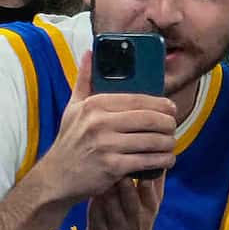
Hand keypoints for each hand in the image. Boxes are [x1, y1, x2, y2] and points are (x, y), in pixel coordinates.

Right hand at [40, 60, 176, 203]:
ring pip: (156, 141)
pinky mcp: (113, 167)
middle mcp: (100, 123)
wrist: (56, 176)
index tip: (171, 109)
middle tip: (172, 129)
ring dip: (170, 144)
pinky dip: (164, 161)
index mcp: (95, 105)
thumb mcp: (73, 108)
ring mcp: (107, 146)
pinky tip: (165, 160)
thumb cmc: (70, 140)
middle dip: (170, 125)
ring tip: (169, 145)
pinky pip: (151, 161)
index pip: (141, 100)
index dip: (163, 105)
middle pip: (153, 119)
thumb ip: (85, 80)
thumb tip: (91, 52)